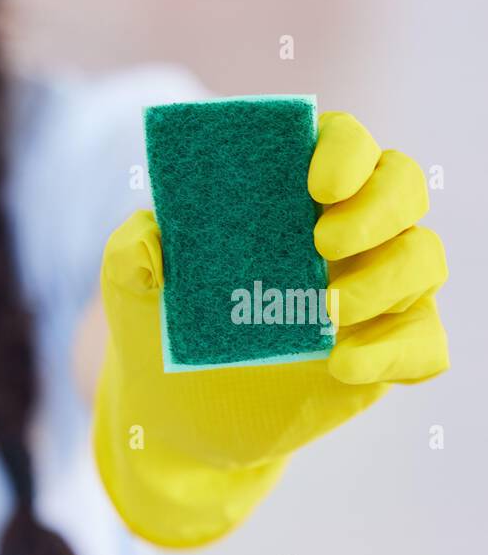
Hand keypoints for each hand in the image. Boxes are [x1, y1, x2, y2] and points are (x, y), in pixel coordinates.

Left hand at [93, 112, 447, 546]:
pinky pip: (425, 345)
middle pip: (403, 187)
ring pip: (423, 260)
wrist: (167, 411)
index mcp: (290, 195)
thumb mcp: (129, 288)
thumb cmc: (157, 326)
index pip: (344, 142)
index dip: (345, 149)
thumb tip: (148, 236)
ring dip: (385, 280)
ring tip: (324, 315)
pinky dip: (395, 352)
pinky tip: (341, 366)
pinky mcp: (382, 353)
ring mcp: (370, 292)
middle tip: (322, 243)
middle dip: (379, 207)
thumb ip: (131, 252)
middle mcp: (345, 233)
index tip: (315, 184)